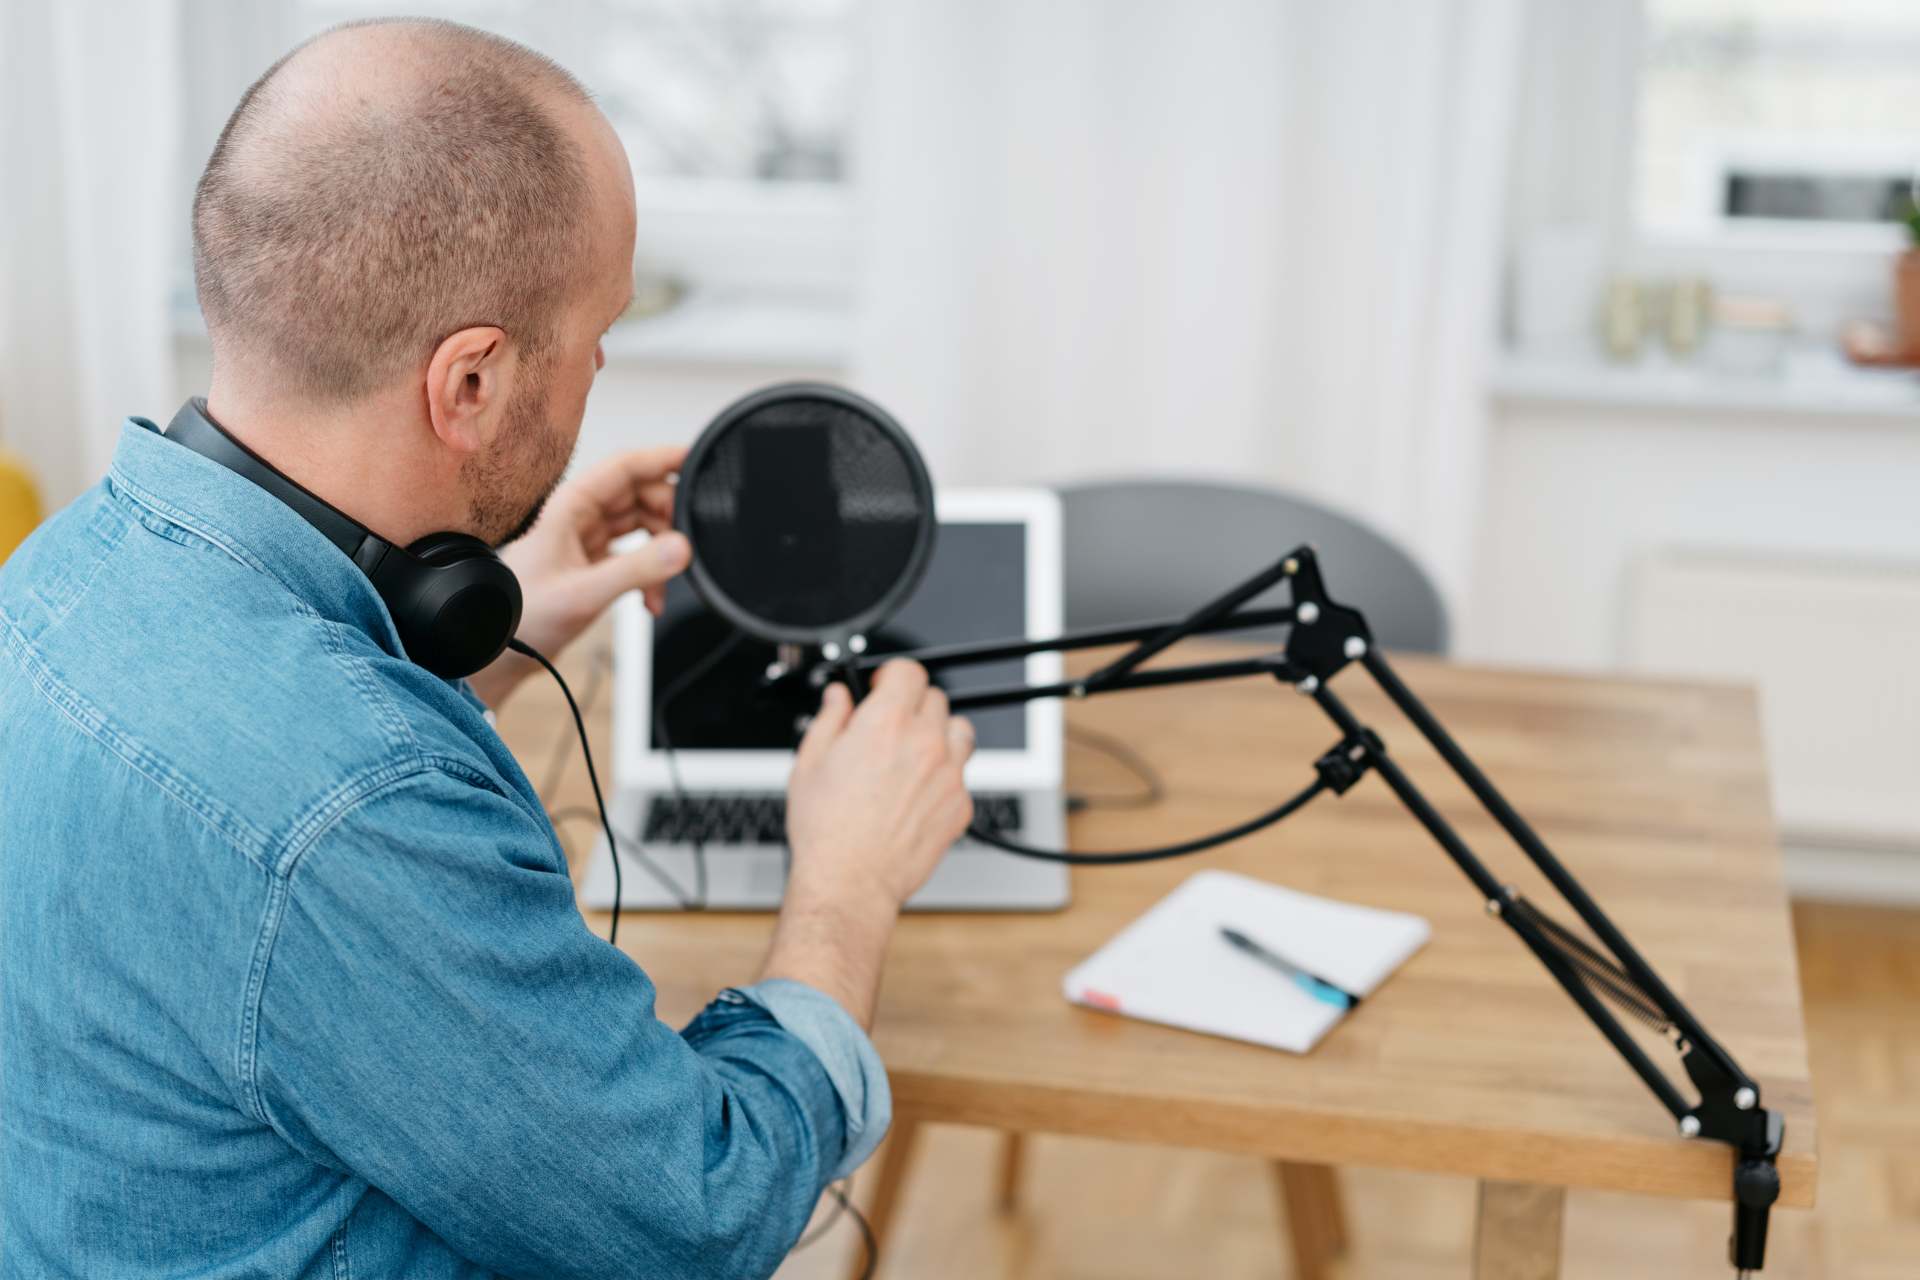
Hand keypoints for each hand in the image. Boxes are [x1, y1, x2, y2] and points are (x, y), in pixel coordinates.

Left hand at [469, 445, 689, 705]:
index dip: (664, 459)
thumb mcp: (585, 593)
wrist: (497, 650)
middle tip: (687, 541)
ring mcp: (588, 538)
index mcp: (571, 505)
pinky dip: (650, 574)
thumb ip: (636, 570)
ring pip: (642, 524)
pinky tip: (650, 600)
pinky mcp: (594, 562)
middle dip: (670, 517)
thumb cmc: (521, 616)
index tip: (698, 460)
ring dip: (661, 550)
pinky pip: (635, 554)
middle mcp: (581, 515)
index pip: (626, 467)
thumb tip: (681, 548)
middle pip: (641, 494)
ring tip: (663, 583)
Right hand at [785, 661, 976, 912]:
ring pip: (960, 731)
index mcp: (886, 723)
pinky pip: (962, 775)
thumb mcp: (810, 762)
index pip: (909, 671)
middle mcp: (924, 743)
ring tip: (913, 755)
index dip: (892, 675)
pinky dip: (945, 776)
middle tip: (891, 728)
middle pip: (936, 698)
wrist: (851, 881)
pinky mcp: (960, 805)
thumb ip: (830, 719)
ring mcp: (948, 774)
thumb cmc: (827, 830)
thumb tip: (838, 698)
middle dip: (913, 706)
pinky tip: (918, 793)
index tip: (882, 687)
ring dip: (940, 734)